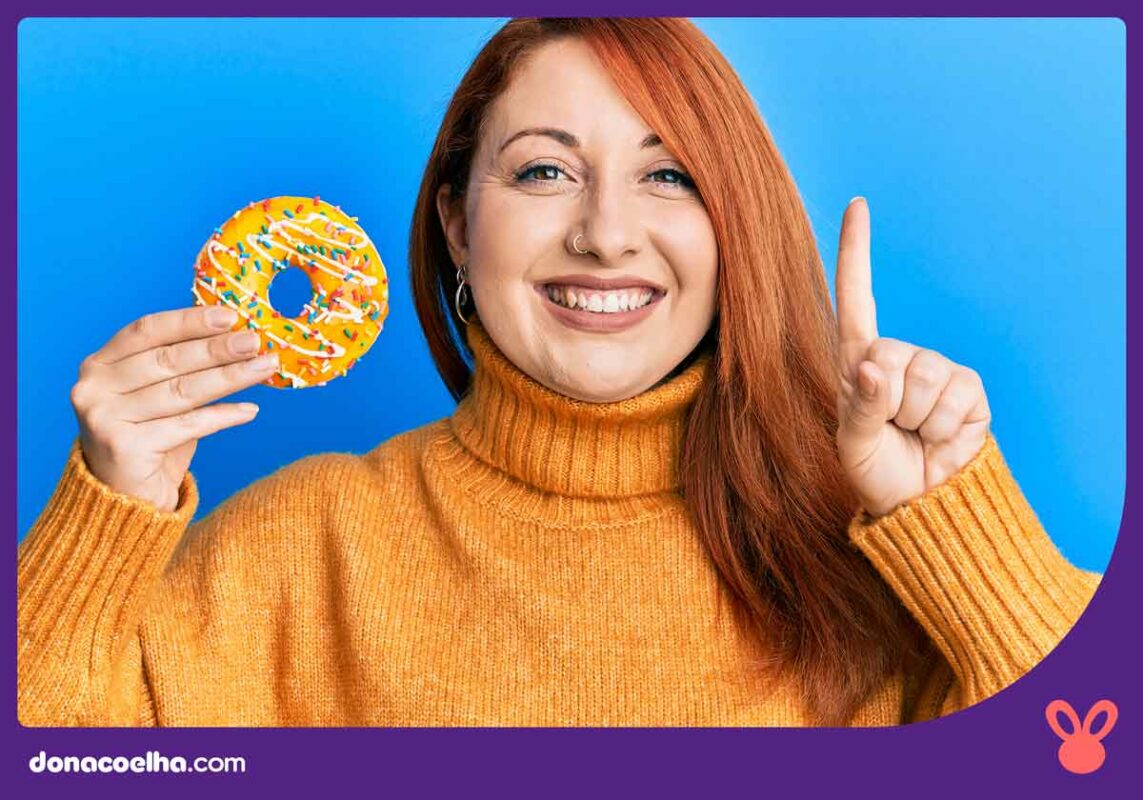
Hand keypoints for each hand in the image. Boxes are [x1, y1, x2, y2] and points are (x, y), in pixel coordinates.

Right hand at [70, 306, 279, 511]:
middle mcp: (94, 388)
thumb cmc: (149, 439)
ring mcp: (104, 418)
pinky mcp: (124, 447)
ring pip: (182, 391)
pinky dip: (223, 416)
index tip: (230, 315)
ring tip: (265, 368)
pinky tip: (250, 410)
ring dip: (231, 378)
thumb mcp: (158, 396)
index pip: (147, 330)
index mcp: (99, 365)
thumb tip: (234, 335)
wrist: (124, 501)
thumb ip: (180, 366)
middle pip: (168, 360)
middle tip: (256, 341)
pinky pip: (187, 425)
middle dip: (218, 349)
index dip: (189, 320)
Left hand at [834, 197, 990, 517]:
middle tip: (892, 429)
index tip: (858, 205)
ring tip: (913, 435)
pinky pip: (957, 397)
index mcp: (857, 362)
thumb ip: (860, 407)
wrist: (918, 501)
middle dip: (889, 402)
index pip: (856, 298)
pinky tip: (939, 437)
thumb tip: (873, 368)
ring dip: (916, 419)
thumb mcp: (853, 444)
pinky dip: (944, 427)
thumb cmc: (875, 469)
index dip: (855, 252)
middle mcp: (898, 357)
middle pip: (893, 355)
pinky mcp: (969, 390)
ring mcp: (937, 370)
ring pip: (926, 378)